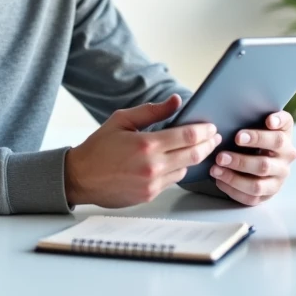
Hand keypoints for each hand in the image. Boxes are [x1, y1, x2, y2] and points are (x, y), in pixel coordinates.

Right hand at [64, 94, 221, 207]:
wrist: (80, 177)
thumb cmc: (99, 147)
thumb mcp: (122, 120)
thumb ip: (152, 111)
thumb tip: (176, 100)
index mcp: (146, 144)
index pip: (187, 136)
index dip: (204, 131)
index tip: (211, 126)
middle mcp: (152, 166)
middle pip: (193, 154)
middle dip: (208, 145)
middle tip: (215, 137)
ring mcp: (152, 183)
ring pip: (186, 169)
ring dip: (196, 158)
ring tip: (201, 148)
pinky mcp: (149, 195)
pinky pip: (173, 181)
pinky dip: (179, 170)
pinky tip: (180, 161)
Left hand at [209, 111, 295, 205]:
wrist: (263, 149)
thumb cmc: (257, 131)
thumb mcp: (261, 119)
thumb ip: (258, 115)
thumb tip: (251, 114)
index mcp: (285, 139)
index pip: (278, 138)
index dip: (261, 136)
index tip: (240, 135)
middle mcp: (285, 160)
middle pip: (264, 164)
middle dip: (240, 161)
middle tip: (221, 155)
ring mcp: (278, 179)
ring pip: (257, 185)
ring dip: (234, 178)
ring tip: (215, 169)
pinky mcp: (268, 194)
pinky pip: (251, 198)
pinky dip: (233, 190)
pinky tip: (219, 180)